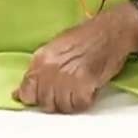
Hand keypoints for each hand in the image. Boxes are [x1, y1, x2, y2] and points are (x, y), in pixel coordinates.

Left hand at [13, 6, 137, 112]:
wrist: (111, 30)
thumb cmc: (87, 35)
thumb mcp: (56, 45)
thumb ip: (42, 66)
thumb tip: (28, 86)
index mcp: (42, 58)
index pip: (26, 89)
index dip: (32, 97)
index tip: (37, 99)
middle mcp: (51, 69)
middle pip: (44, 101)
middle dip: (54, 101)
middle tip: (66, 93)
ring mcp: (67, 78)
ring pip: (61, 106)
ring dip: (70, 102)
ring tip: (79, 91)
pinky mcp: (84, 84)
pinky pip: (78, 105)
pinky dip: (84, 101)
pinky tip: (88, 90)